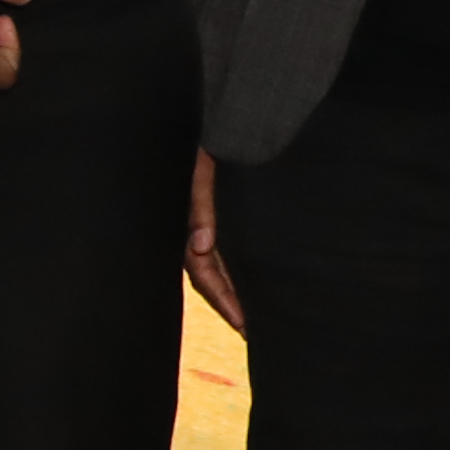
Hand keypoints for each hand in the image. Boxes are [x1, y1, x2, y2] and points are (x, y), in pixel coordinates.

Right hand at [184, 149, 244, 333]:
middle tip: (254, 333)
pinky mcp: (226, 214)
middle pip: (210, 278)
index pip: (202, 273)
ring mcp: (212, 222)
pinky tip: (258, 279)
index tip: (245, 325)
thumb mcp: (200, 171)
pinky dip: (241, 270)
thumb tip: (200, 245)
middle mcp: (199, 228)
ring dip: (236, 292)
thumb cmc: (213, 139)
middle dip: (230, 306)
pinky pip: (230, 250)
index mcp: (190, 223)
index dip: (224, 301)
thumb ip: (200, 205)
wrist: (227, 116)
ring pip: (219, 267)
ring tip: (256, 316)